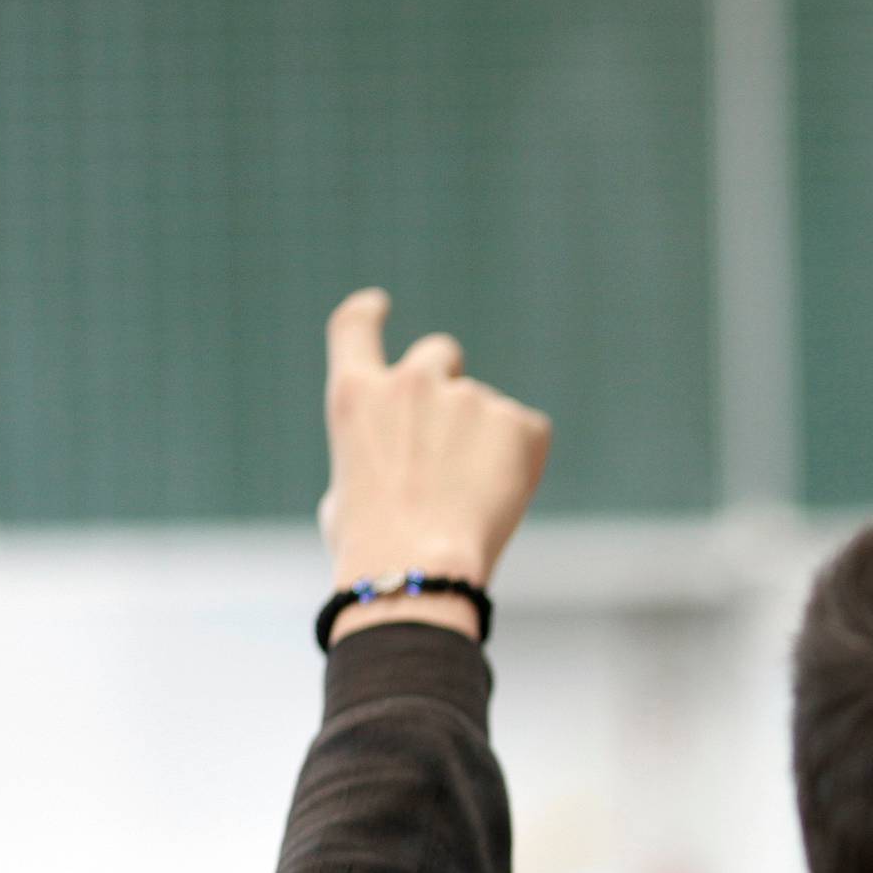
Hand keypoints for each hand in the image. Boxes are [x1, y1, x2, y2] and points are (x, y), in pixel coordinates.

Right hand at [319, 289, 553, 628]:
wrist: (418, 568)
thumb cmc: (372, 549)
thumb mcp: (346, 494)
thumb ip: (373, 456)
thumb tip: (396, 462)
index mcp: (355, 397)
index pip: (354, 329)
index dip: (367, 314)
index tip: (377, 303)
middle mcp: (412, 382)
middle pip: (440, 353)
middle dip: (447, 380)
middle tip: (451, 432)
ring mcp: (469, 397)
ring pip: (486, 409)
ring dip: (483, 440)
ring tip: (467, 499)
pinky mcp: (520, 422)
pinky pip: (527, 435)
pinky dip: (520, 462)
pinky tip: (498, 499)